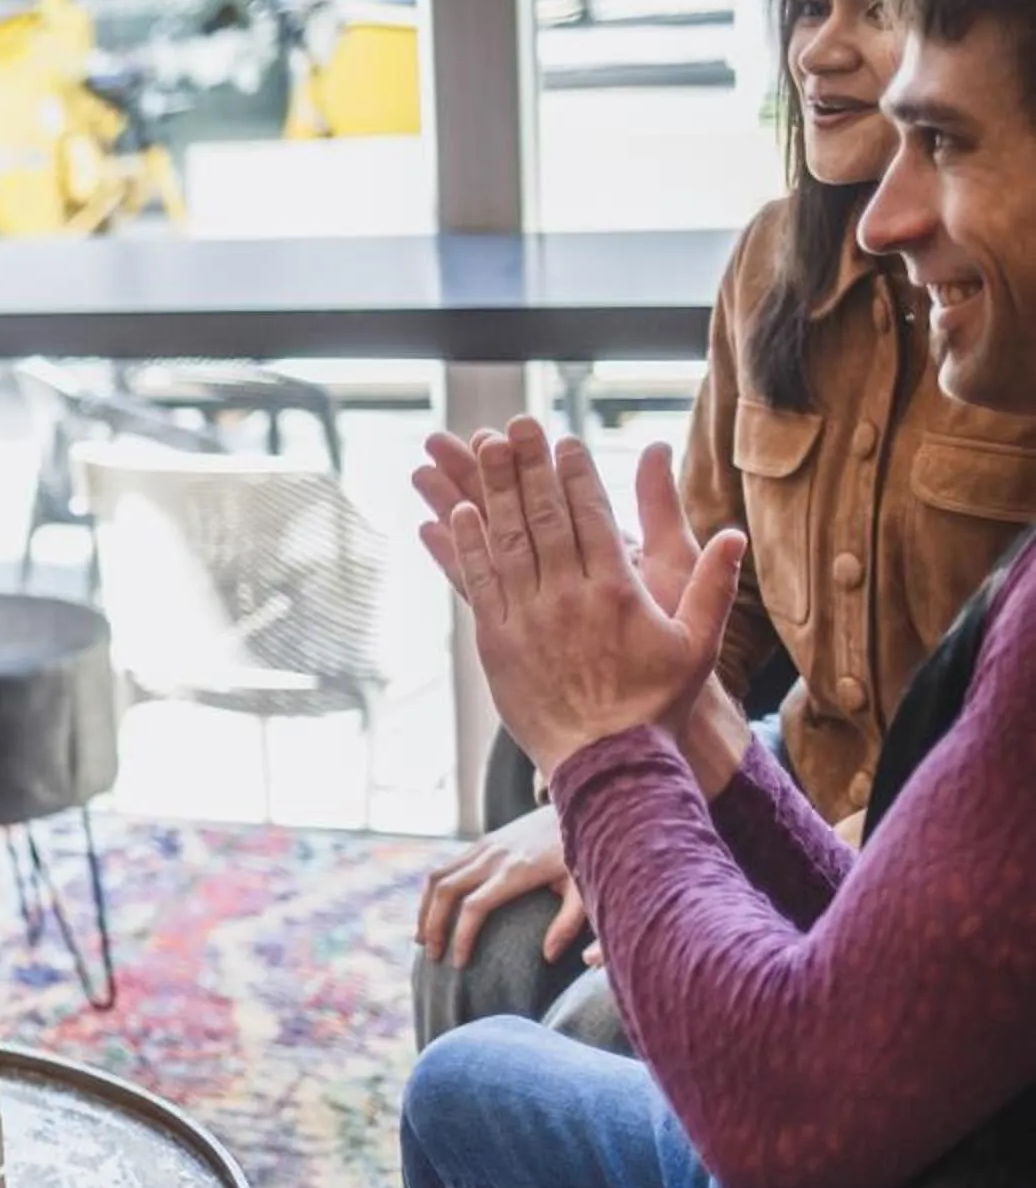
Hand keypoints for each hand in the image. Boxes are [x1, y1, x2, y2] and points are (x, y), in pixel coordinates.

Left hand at [414, 418, 747, 782]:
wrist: (610, 762)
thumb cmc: (657, 705)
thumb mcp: (698, 644)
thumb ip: (715, 585)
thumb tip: (734, 533)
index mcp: (617, 590)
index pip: (593, 516)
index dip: (576, 475)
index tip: (565, 441)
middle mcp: (568, 597)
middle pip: (543, 517)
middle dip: (528, 465)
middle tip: (514, 425)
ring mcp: (528, 618)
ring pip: (505, 541)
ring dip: (491, 490)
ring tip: (479, 450)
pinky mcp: (496, 643)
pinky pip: (476, 584)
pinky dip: (463, 546)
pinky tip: (452, 514)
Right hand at [418, 803, 589, 967]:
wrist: (577, 804)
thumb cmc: (583, 854)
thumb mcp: (585, 890)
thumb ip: (568, 924)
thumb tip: (547, 956)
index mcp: (516, 871)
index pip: (474, 907)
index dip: (461, 937)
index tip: (459, 963)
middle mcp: (492, 856)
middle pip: (445, 891)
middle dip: (432, 926)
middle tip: (432, 957)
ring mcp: (483, 846)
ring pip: (437, 877)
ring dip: (425, 909)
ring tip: (422, 939)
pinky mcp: (482, 842)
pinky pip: (445, 868)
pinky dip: (433, 893)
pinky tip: (435, 913)